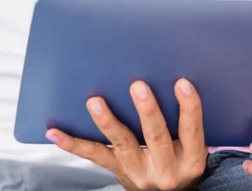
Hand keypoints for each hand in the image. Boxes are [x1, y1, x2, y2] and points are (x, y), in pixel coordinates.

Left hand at [46, 79, 207, 190]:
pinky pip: (95, 157)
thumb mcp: (195, 146)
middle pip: (156, 137)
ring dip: (108, 122)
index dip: (189, 107)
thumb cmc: (183, 158)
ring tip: (95, 102)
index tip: (182, 82)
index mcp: (192, 159)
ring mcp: (139, 173)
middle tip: (138, 85)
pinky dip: (74, 144)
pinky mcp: (118, 172)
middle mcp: (166, 169)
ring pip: (123, 145)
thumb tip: (179, 78)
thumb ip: (189, 121)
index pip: (192, 130)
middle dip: (147, 110)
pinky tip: (56, 132)